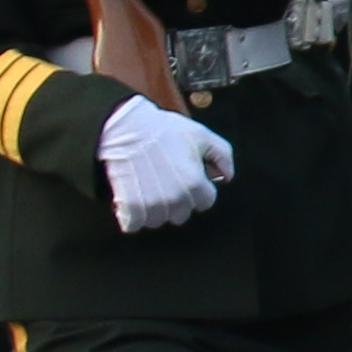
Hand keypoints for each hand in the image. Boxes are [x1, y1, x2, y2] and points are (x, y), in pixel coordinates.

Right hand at [95, 94, 236, 230]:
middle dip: (176, 201)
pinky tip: (132, 199)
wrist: (124, 127)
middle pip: (182, 214)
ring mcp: (152, 205)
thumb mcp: (202, 135)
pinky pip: (134, 224)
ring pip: (158, 220)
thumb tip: (227, 177)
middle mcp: (176, 198)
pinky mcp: (130, 207)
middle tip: (165, 181)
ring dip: (154, 209)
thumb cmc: (163, 129)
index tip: (185, 178)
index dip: (197, 190)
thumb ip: (223, 156)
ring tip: (147, 187)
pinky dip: (131, 216)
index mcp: (195, 183)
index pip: (205, 202)